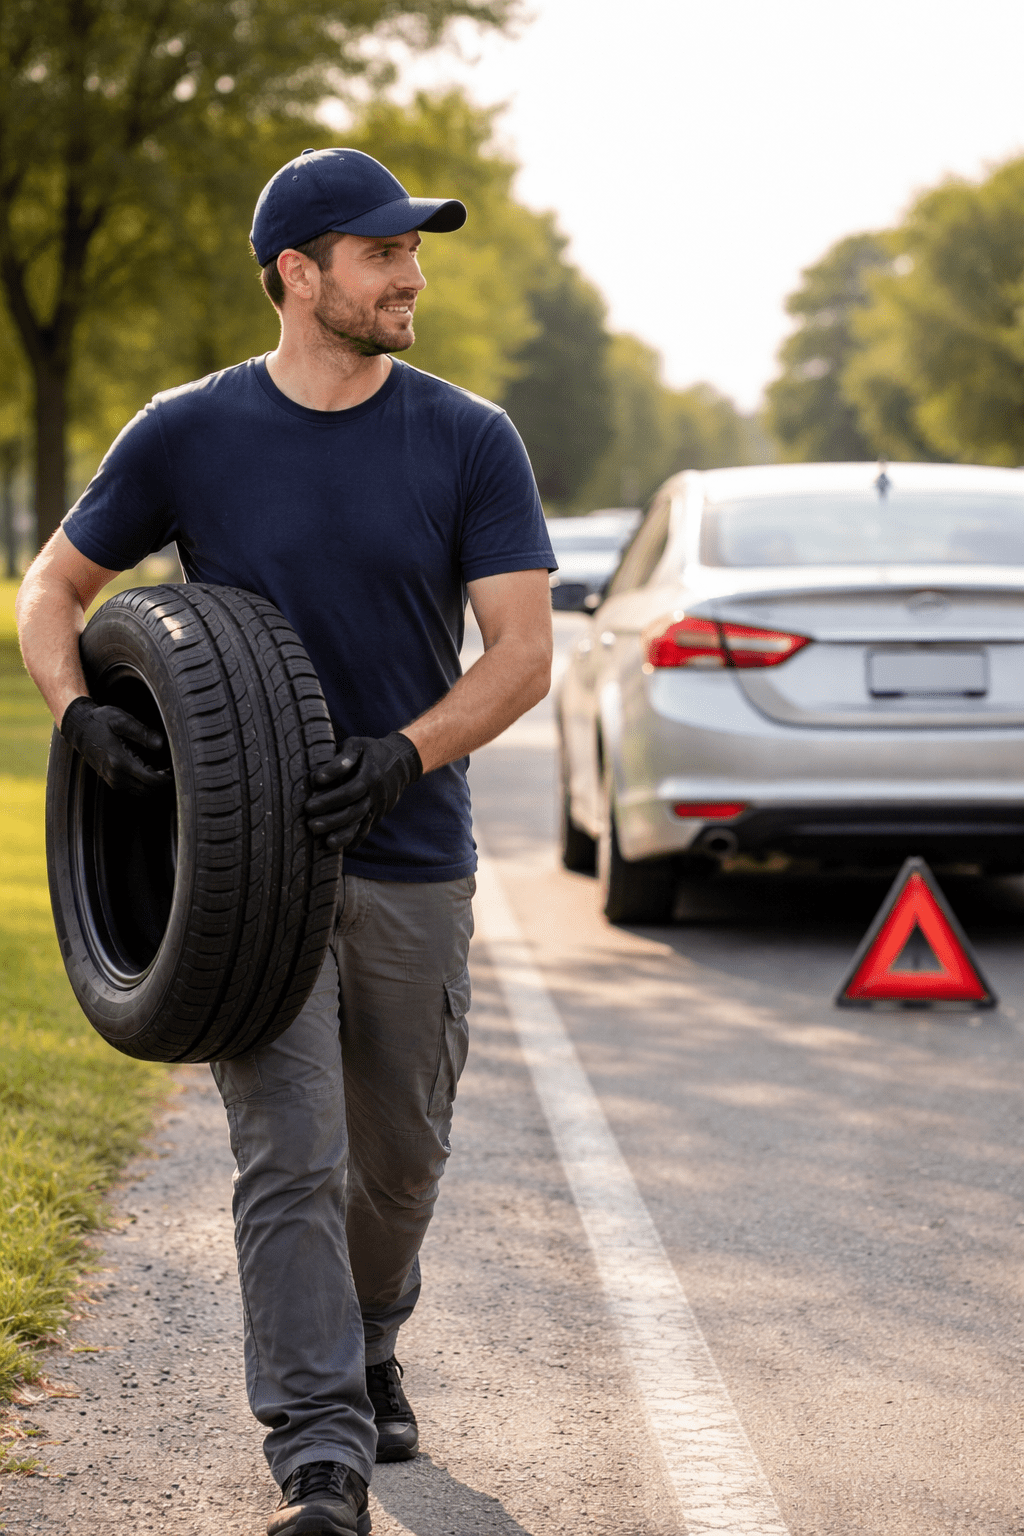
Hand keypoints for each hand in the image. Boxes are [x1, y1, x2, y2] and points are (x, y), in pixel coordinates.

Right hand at [60, 697, 172, 795]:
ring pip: (140, 792)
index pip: (150, 780)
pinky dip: (144, 784)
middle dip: (162, 782)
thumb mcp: (121, 720)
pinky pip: (133, 789)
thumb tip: (160, 744)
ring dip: (153, 785)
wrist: (78, 727)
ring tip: (162, 770)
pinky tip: (150, 771)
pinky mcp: (111, 780)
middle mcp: (115, 775)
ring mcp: (112, 780)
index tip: (174, 769)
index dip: (166, 778)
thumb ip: (142, 732)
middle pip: (147, 790)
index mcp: (119, 761)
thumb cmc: (99, 721)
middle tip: (171, 769)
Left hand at [305, 732, 422, 851]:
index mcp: (371, 775)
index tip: (309, 805)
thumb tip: (320, 777)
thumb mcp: (358, 745)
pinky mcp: (378, 814)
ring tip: (325, 843)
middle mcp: (376, 794)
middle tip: (311, 826)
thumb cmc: (372, 751)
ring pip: (361, 824)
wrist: (402, 761)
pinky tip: (340, 848)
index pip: (350, 791)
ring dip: (343, 835)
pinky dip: (354, 839)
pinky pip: (366, 829)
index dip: (330, 800)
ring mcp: (378, 807)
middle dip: (332, 821)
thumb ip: (342, 758)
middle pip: (354, 811)